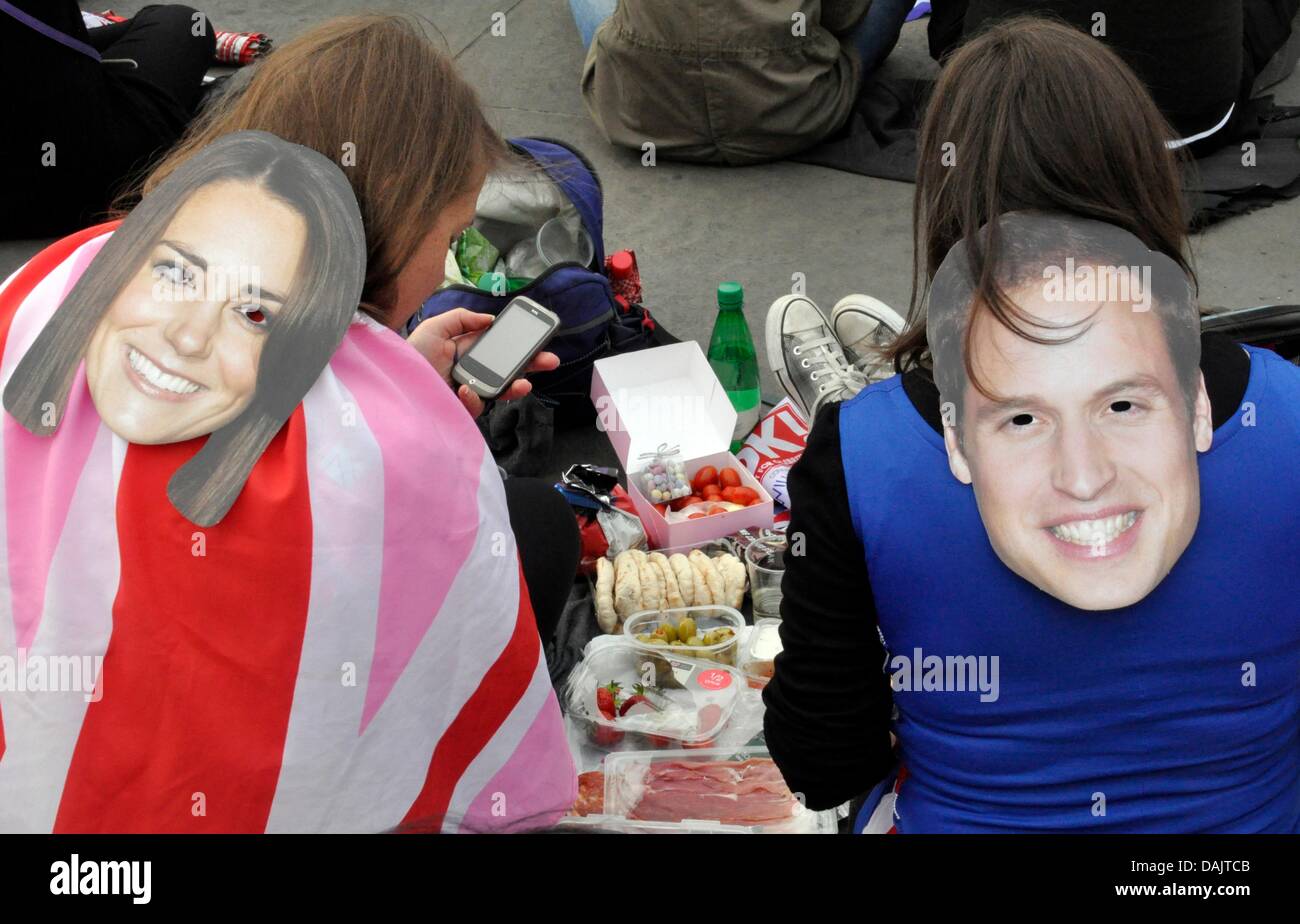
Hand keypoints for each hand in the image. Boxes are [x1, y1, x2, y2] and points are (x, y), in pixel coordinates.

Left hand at [407, 308, 559, 418]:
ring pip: (500, 391)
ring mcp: (468, 393)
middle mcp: (471, 372)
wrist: (393, 385)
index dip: (518, 345)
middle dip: (530, 365)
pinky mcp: (462, 411)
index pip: (498, 347)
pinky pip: (477, 407)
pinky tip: (466, 391)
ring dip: (515, 387)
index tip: (537, 340)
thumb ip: (462, 318)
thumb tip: (490, 319)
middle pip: (507, 369)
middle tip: (550, 361)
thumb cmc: (411, 355)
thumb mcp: (434, 327)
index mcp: (466, 351)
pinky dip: (474, 399)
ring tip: (525, 384)